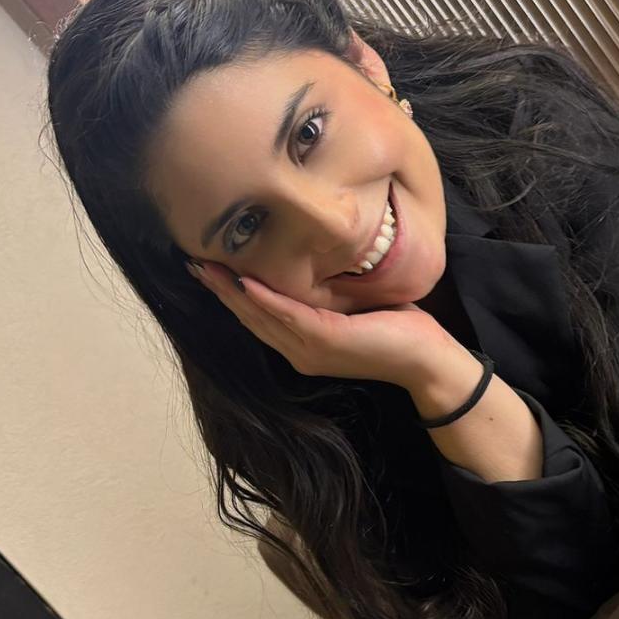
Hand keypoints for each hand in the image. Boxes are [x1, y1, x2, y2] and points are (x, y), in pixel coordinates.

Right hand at [186, 260, 454, 388]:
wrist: (426, 360)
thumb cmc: (396, 329)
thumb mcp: (353, 305)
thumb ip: (327, 292)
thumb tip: (315, 258)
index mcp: (302, 345)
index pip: (257, 317)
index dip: (229, 293)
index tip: (206, 267)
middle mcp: (298, 352)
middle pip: (248, 317)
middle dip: (219, 289)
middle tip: (192, 262)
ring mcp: (310, 349)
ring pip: (260, 316)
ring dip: (231, 290)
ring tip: (206, 266)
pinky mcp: (326, 341)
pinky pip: (288, 315)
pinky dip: (264, 298)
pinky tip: (244, 280)